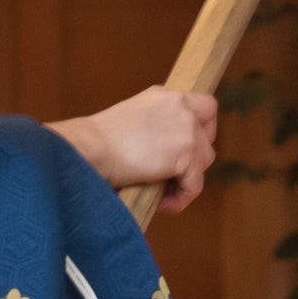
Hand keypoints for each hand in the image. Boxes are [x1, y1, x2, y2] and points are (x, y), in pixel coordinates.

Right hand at [56, 86, 217, 212]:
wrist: (89, 147)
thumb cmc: (96, 143)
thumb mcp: (132, 122)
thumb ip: (155, 127)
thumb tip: (169, 156)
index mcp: (165, 95)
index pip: (204, 106)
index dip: (201, 130)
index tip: (187, 149)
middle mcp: (180, 106)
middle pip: (208, 136)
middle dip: (195, 158)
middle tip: (173, 175)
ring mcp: (186, 128)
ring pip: (204, 162)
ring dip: (185, 180)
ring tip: (160, 192)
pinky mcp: (186, 152)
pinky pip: (195, 186)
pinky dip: (179, 199)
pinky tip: (160, 202)